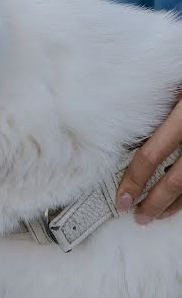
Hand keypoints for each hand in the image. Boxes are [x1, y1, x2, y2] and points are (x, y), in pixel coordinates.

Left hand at [116, 91, 181, 223]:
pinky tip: (181, 203)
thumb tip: (122, 129)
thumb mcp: (174, 81)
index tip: (121, 198)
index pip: (154, 155)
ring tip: (157, 214)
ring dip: (176, 204)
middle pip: (178, 180)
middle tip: (137, 216)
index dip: (135, 180)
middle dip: (155, 202)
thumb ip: (157, 104)